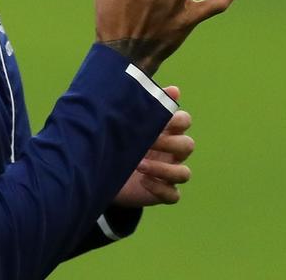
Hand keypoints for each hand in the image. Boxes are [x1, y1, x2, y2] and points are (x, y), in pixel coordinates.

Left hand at [114, 86, 194, 207]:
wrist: (96, 170)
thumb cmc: (114, 140)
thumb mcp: (125, 121)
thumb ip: (145, 103)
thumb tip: (176, 89)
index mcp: (165, 131)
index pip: (185, 121)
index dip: (177, 120)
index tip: (160, 121)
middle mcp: (171, 153)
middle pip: (188, 145)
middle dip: (170, 144)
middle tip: (148, 142)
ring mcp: (168, 174)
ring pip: (185, 173)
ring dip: (165, 169)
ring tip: (140, 165)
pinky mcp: (161, 194)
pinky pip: (174, 195)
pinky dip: (161, 189)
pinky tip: (143, 182)